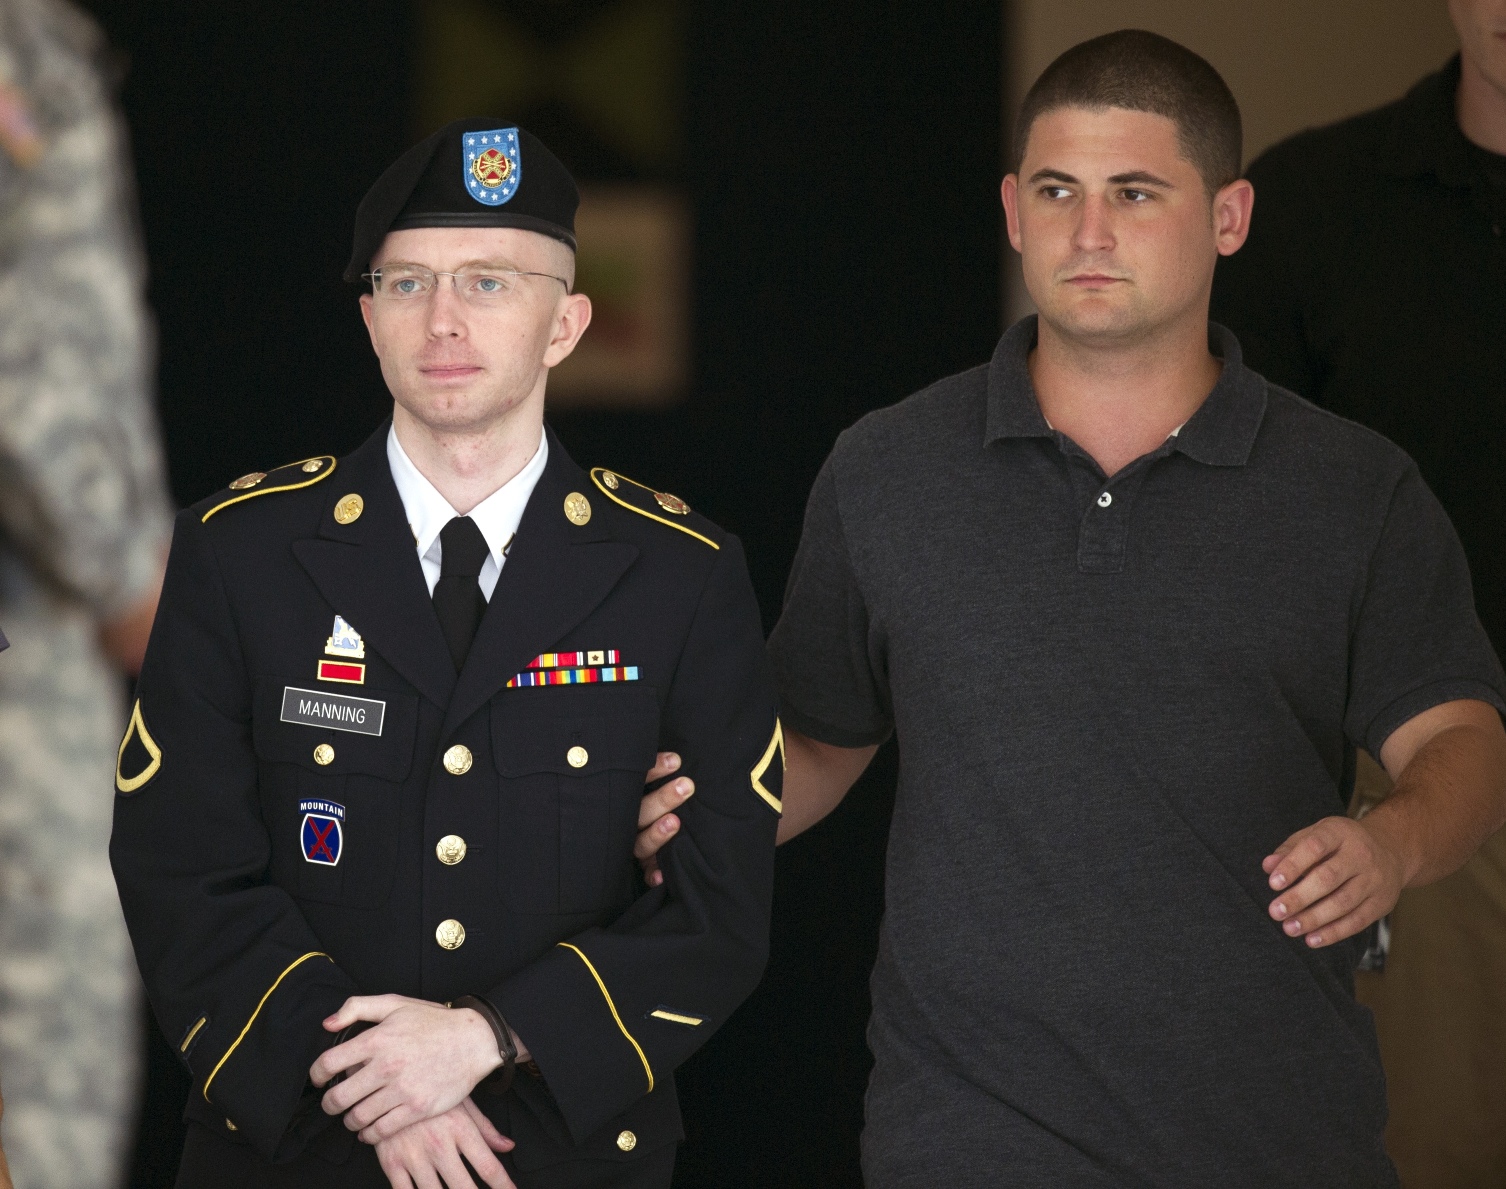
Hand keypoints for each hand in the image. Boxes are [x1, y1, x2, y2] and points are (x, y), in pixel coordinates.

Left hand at [311, 995, 516, 1141]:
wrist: (473, 1041)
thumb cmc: (433, 1022)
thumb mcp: (396, 1004)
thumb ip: (357, 1008)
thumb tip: (327, 1024)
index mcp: (377, 1039)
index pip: (328, 1064)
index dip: (316, 1074)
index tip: (320, 1079)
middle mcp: (386, 1066)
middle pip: (338, 1098)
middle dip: (329, 1104)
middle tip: (333, 1103)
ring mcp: (402, 1089)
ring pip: (357, 1118)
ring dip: (349, 1120)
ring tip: (353, 1116)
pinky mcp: (417, 1108)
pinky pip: (380, 1131)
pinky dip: (369, 1134)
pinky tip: (369, 1129)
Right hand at [374, 1097, 515, 1188]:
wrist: (388, 1076)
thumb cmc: (430, 1088)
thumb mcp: (461, 1102)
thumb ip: (485, 1128)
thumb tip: (508, 1147)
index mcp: (460, 1128)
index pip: (488, 1166)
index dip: (503, 1186)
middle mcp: (439, 1144)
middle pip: (464, 1187)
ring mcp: (414, 1155)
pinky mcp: (391, 1162)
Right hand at [636, 751, 695, 887]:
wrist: (615, 842)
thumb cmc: (649, 800)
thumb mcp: (648, 785)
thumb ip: (654, 773)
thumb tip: (676, 757)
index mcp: (626, 799)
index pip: (638, 782)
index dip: (653, 771)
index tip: (675, 761)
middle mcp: (625, 823)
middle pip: (641, 813)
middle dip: (663, 799)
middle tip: (686, 786)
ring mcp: (631, 846)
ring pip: (641, 844)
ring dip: (657, 834)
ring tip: (675, 822)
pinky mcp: (640, 868)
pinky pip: (644, 874)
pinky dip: (652, 875)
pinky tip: (661, 876)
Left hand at [1263, 815, 1406, 947]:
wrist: (1390, 850)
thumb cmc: (1339, 845)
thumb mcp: (1316, 835)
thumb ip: (1290, 850)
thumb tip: (1268, 866)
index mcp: (1339, 832)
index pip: (1314, 847)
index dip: (1293, 866)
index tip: (1273, 883)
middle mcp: (1360, 855)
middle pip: (1328, 878)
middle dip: (1299, 897)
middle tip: (1275, 912)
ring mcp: (1374, 879)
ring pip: (1343, 902)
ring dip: (1313, 919)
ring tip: (1289, 928)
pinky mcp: (1382, 902)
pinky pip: (1357, 921)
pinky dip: (1333, 932)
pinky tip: (1312, 939)